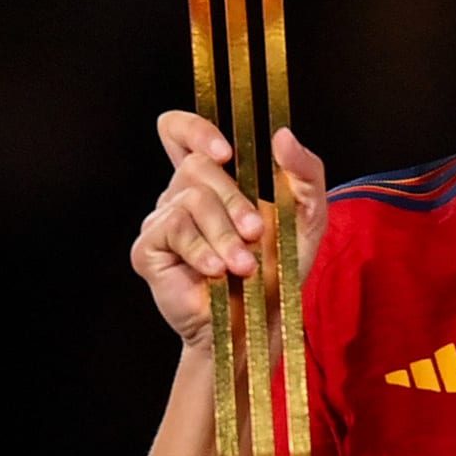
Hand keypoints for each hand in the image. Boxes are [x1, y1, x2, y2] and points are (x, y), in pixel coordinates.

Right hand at [130, 112, 329, 346]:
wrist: (256, 324)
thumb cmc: (278, 269)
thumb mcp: (307, 216)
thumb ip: (305, 171)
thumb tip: (282, 136)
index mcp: (212, 180)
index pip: (179, 132)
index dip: (194, 130)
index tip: (225, 152)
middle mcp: (181, 195)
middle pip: (196, 166)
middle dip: (235, 200)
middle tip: (257, 232)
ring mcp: (161, 221)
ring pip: (190, 199)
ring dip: (225, 234)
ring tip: (243, 265)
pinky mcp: (148, 250)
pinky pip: (174, 229)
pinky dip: (203, 251)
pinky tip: (216, 272)